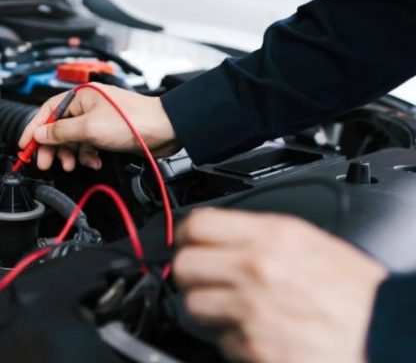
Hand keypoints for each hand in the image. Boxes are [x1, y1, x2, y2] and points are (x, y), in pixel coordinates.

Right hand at [18, 83, 179, 170]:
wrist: (164, 130)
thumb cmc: (132, 120)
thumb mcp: (89, 128)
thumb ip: (60, 132)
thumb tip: (39, 134)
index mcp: (80, 96)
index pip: (47, 111)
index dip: (34, 128)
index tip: (24, 145)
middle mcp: (86, 106)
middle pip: (58, 128)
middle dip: (52, 147)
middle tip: (45, 163)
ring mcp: (96, 120)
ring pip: (72, 140)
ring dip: (70, 154)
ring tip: (71, 165)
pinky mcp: (106, 133)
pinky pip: (87, 145)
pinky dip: (87, 156)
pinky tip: (93, 161)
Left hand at [173, 208, 386, 362]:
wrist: (385, 334)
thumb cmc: (357, 294)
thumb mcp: (311, 243)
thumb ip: (261, 236)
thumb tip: (222, 237)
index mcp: (273, 236)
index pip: (198, 224)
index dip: (185, 235)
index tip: (186, 244)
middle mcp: (256, 268)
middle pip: (184, 266)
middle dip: (190, 275)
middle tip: (203, 280)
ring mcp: (251, 309)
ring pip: (193, 305)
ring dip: (207, 309)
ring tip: (233, 310)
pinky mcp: (252, 346)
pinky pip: (219, 339)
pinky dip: (232, 339)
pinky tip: (257, 332)